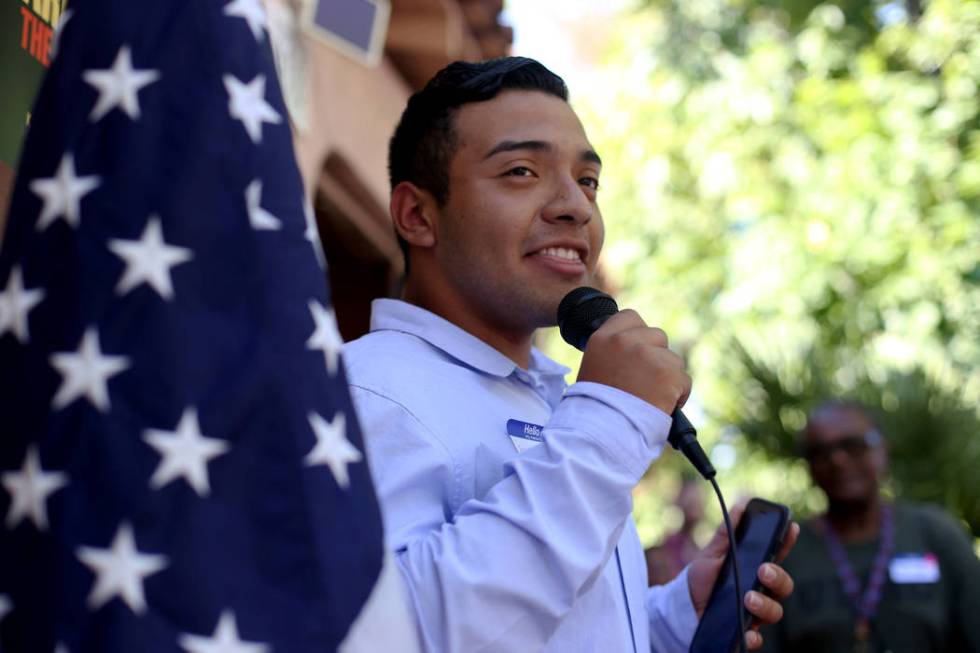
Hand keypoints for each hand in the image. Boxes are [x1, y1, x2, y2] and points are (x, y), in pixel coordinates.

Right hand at [575, 310, 690, 414]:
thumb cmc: (595, 408)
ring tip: (651, 398)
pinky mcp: (668, 373)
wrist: (602, 432)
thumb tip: (637, 348)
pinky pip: (684, 380)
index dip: (639, 335)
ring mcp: (647, 355)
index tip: (639, 351)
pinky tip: (662, 405)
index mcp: (602, 339)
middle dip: (657, 357)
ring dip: (668, 377)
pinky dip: (678, 395)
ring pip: (673, 359)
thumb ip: (613, 352)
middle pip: (657, 336)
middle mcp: (624, 341)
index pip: (630, 317)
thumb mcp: (595, 369)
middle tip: (646, 381)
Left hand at [687, 503, 799, 649]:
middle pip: (784, 585)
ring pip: (776, 611)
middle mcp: (760, 591)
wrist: (682, 609)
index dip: (787, 541)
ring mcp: (755, 612)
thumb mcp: (711, 555)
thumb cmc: (701, 579)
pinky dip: (754, 636)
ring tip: (748, 598)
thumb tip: (740, 505)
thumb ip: (727, 535)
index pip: (777, 554)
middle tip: (763, 570)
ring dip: (765, 604)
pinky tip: (747, 632)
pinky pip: (757, 638)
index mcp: (754, 568)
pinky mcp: (745, 633)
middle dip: (778, 576)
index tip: (791, 526)